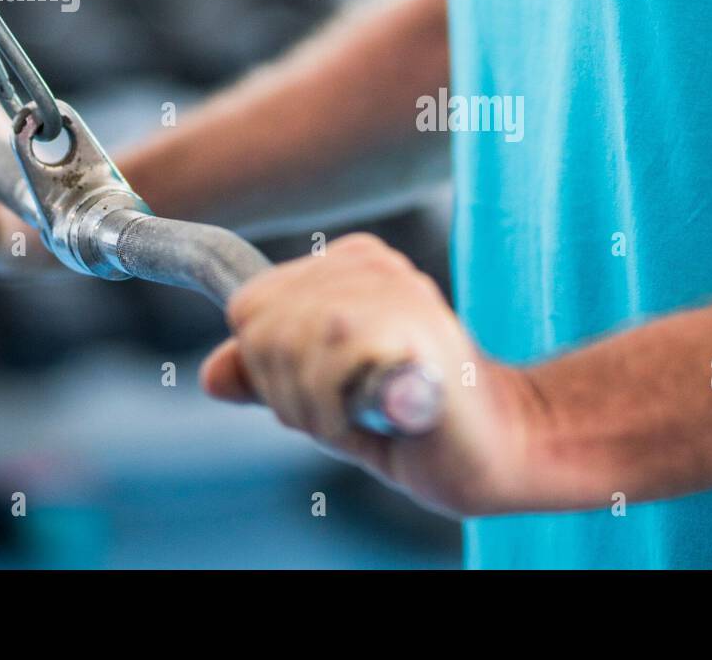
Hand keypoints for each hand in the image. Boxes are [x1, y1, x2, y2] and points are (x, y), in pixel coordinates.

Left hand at [201, 233, 539, 514]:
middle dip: (289, 393)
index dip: (268, 367)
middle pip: (260, 330)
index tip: (326, 391)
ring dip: (319, 410)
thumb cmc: (415, 420)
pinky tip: (387, 415)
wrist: (501, 446)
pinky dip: (343, 415)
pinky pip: (329, 372)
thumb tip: (210, 372)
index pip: (250, 307)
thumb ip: (270, 376)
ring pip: (288, 352)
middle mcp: (372, 264)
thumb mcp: (325, 396)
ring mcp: (396, 292)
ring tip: (374, 413)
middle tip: (352, 410)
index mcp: (351, 263)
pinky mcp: (414, 331)